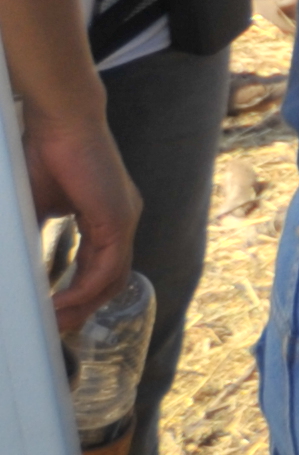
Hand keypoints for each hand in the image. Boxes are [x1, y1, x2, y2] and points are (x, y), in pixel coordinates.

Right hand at [25, 101, 136, 335]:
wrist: (61, 124)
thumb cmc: (46, 158)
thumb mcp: (36, 208)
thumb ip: (34, 237)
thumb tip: (18, 265)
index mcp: (107, 219)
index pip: (100, 268)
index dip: (78, 295)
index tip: (53, 314)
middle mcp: (122, 221)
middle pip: (110, 281)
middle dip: (82, 310)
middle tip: (54, 329)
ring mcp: (124, 220)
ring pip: (111, 279)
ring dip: (82, 307)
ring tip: (54, 322)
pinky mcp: (118, 218)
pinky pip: (106, 268)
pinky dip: (84, 291)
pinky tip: (60, 303)